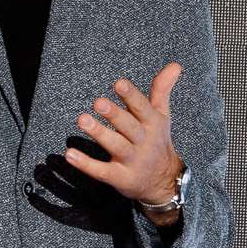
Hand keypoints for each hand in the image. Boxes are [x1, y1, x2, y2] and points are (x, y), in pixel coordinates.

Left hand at [64, 64, 184, 211]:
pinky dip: (86, 165)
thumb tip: (175, 65)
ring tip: (82, 120)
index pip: (142, 108)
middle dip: (114, 114)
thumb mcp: (162, 116)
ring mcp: (132, 161)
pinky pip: (102, 171)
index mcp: (153, 124)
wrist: (163, 182)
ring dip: (99, 133)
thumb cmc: (157, 142)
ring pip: (115, 146)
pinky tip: (71, 155)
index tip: (119, 83)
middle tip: (98, 102)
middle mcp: (143, 142)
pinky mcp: (120, 178)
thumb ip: (162, 89)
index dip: (131, 96)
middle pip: (128, 126)